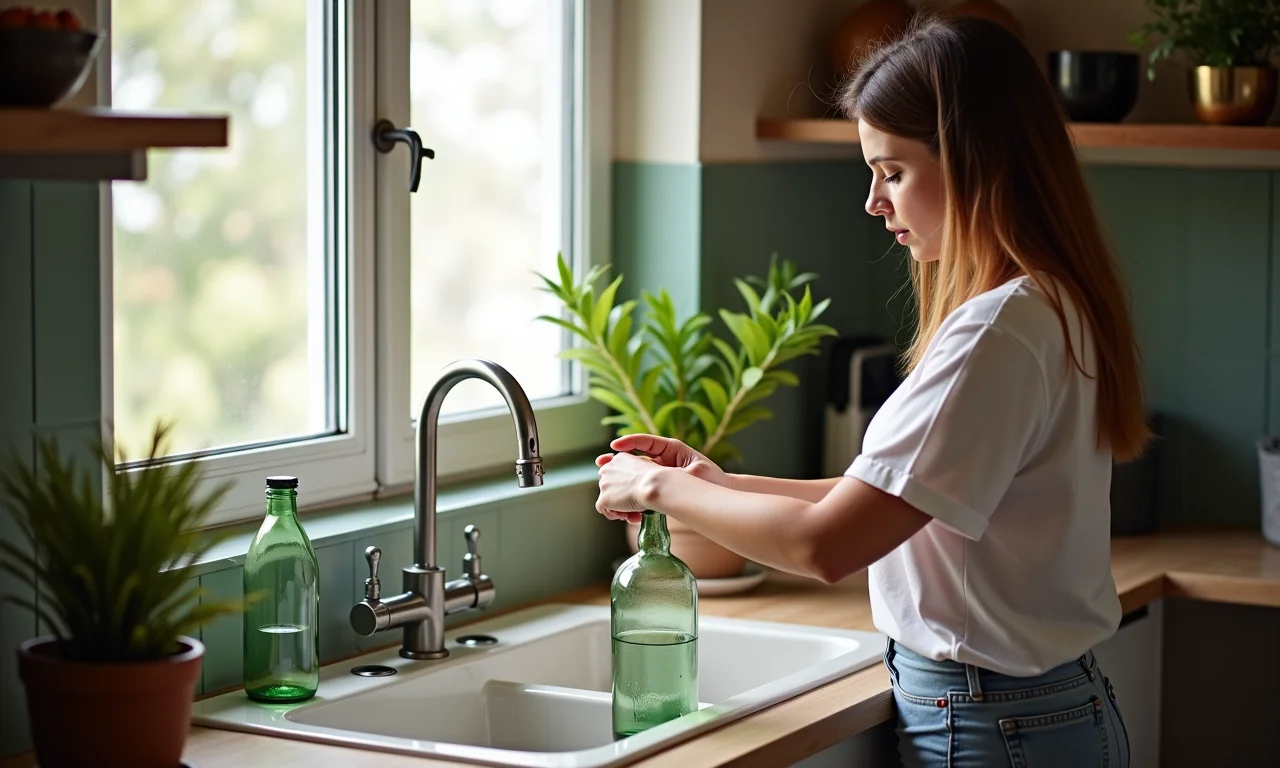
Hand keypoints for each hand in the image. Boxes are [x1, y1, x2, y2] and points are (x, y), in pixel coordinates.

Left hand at [595, 452, 660, 523]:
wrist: (653, 485)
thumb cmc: (655, 477)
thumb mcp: (646, 467)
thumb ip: (635, 471)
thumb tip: (635, 483)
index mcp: (619, 459)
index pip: (613, 473)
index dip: (620, 485)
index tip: (628, 492)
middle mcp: (607, 469)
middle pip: (608, 486)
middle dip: (619, 497)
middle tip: (634, 504)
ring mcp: (604, 484)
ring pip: (607, 499)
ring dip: (619, 507)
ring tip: (635, 512)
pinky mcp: (604, 499)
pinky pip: (604, 510)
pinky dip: (615, 514)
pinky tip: (628, 515)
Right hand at [599, 434, 730, 487]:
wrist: (722, 492)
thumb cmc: (714, 479)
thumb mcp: (699, 470)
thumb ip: (684, 470)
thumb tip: (668, 474)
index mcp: (671, 450)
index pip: (646, 441)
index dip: (629, 442)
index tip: (615, 446)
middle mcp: (662, 461)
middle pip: (633, 458)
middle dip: (616, 462)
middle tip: (602, 464)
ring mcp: (659, 476)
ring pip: (632, 476)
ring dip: (621, 484)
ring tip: (612, 490)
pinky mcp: (658, 492)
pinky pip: (638, 493)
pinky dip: (629, 499)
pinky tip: (626, 509)